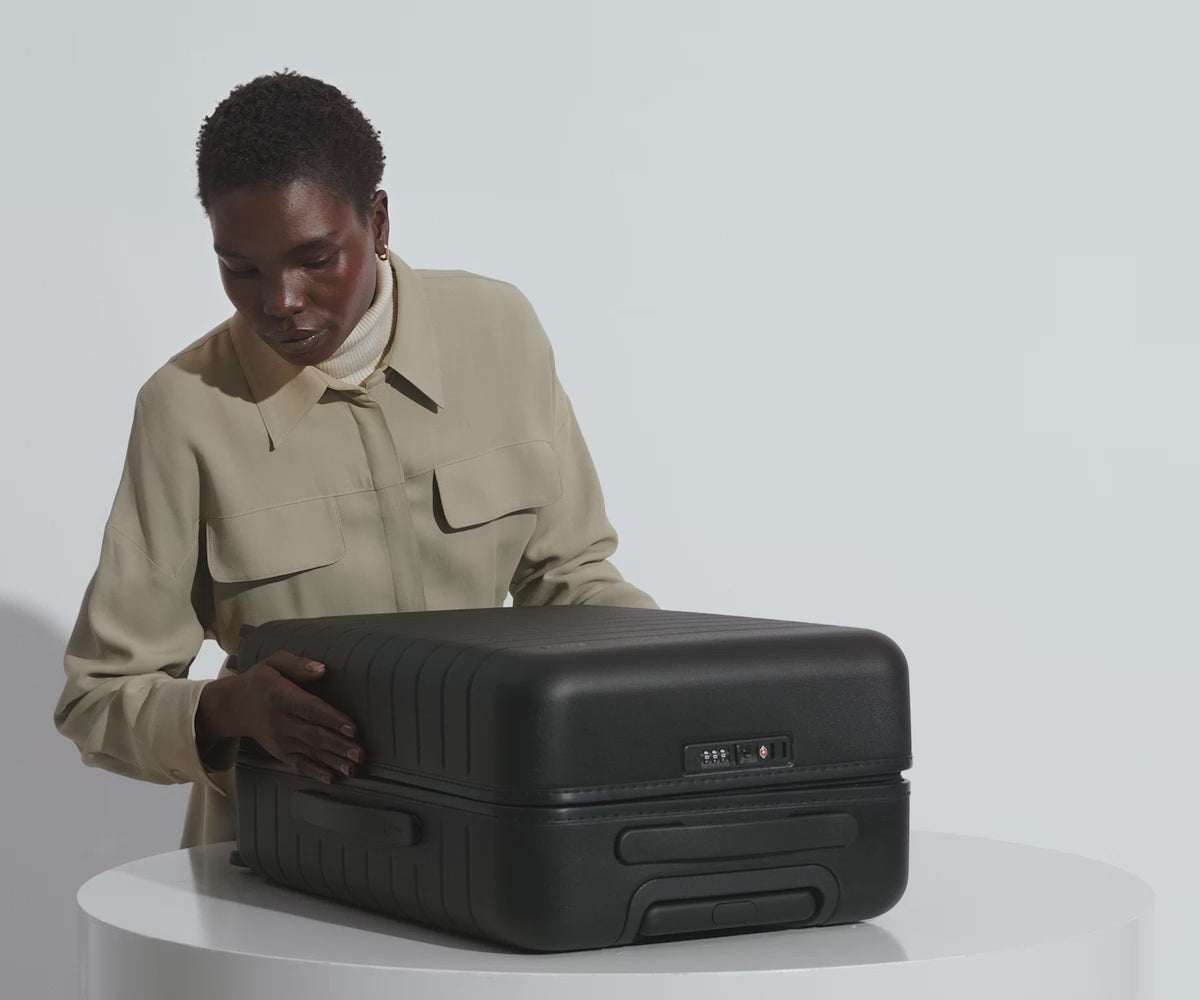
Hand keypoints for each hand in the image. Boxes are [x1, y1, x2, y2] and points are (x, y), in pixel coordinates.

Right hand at [197, 650, 363, 783]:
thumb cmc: (262, 681)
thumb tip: (322, 669)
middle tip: (359, 753)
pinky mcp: (280, 752)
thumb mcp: (274, 663)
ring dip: (333, 761)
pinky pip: (298, 764)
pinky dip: (315, 772)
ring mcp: (279, 740)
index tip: (352, 728)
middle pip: (313, 734)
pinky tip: (331, 778)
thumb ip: (298, 664)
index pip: (310, 709)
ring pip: (310, 752)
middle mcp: (279, 721)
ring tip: (353, 768)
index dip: (332, 719)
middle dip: (338, 745)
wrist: (235, 707)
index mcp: (280, 696)